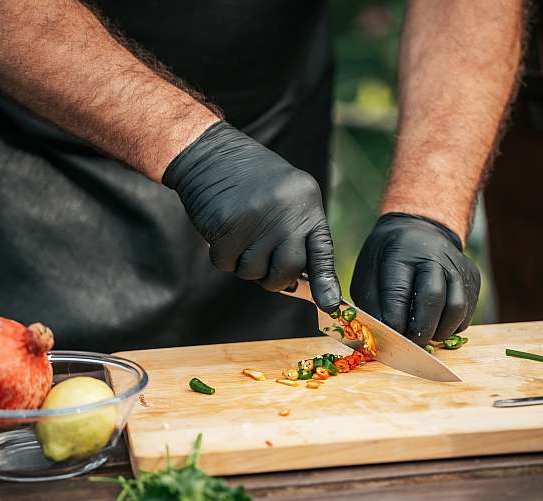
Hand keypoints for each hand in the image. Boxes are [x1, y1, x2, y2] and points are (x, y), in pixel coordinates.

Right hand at [163, 122, 340, 311]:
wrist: (212, 153)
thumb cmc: (252, 182)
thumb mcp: (287, 197)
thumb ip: (296, 235)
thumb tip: (298, 284)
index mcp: (307, 204)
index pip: (322, 251)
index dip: (326, 282)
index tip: (330, 305)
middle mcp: (286, 212)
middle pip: (288, 270)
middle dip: (274, 277)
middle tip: (263, 261)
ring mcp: (257, 220)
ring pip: (254, 273)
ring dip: (243, 263)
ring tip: (241, 234)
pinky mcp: (227, 226)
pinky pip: (226, 265)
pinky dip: (222, 255)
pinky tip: (223, 231)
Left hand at [351, 213, 479, 345]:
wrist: (419, 230)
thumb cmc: (387, 259)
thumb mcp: (368, 274)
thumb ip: (373, 306)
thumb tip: (383, 339)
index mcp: (402, 250)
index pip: (399, 292)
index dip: (394, 322)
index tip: (390, 339)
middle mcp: (435, 254)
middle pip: (433, 298)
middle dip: (419, 330)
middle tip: (409, 344)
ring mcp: (458, 266)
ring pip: (456, 309)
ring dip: (438, 331)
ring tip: (423, 335)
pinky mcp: (473, 278)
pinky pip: (465, 313)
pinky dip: (450, 327)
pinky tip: (435, 324)